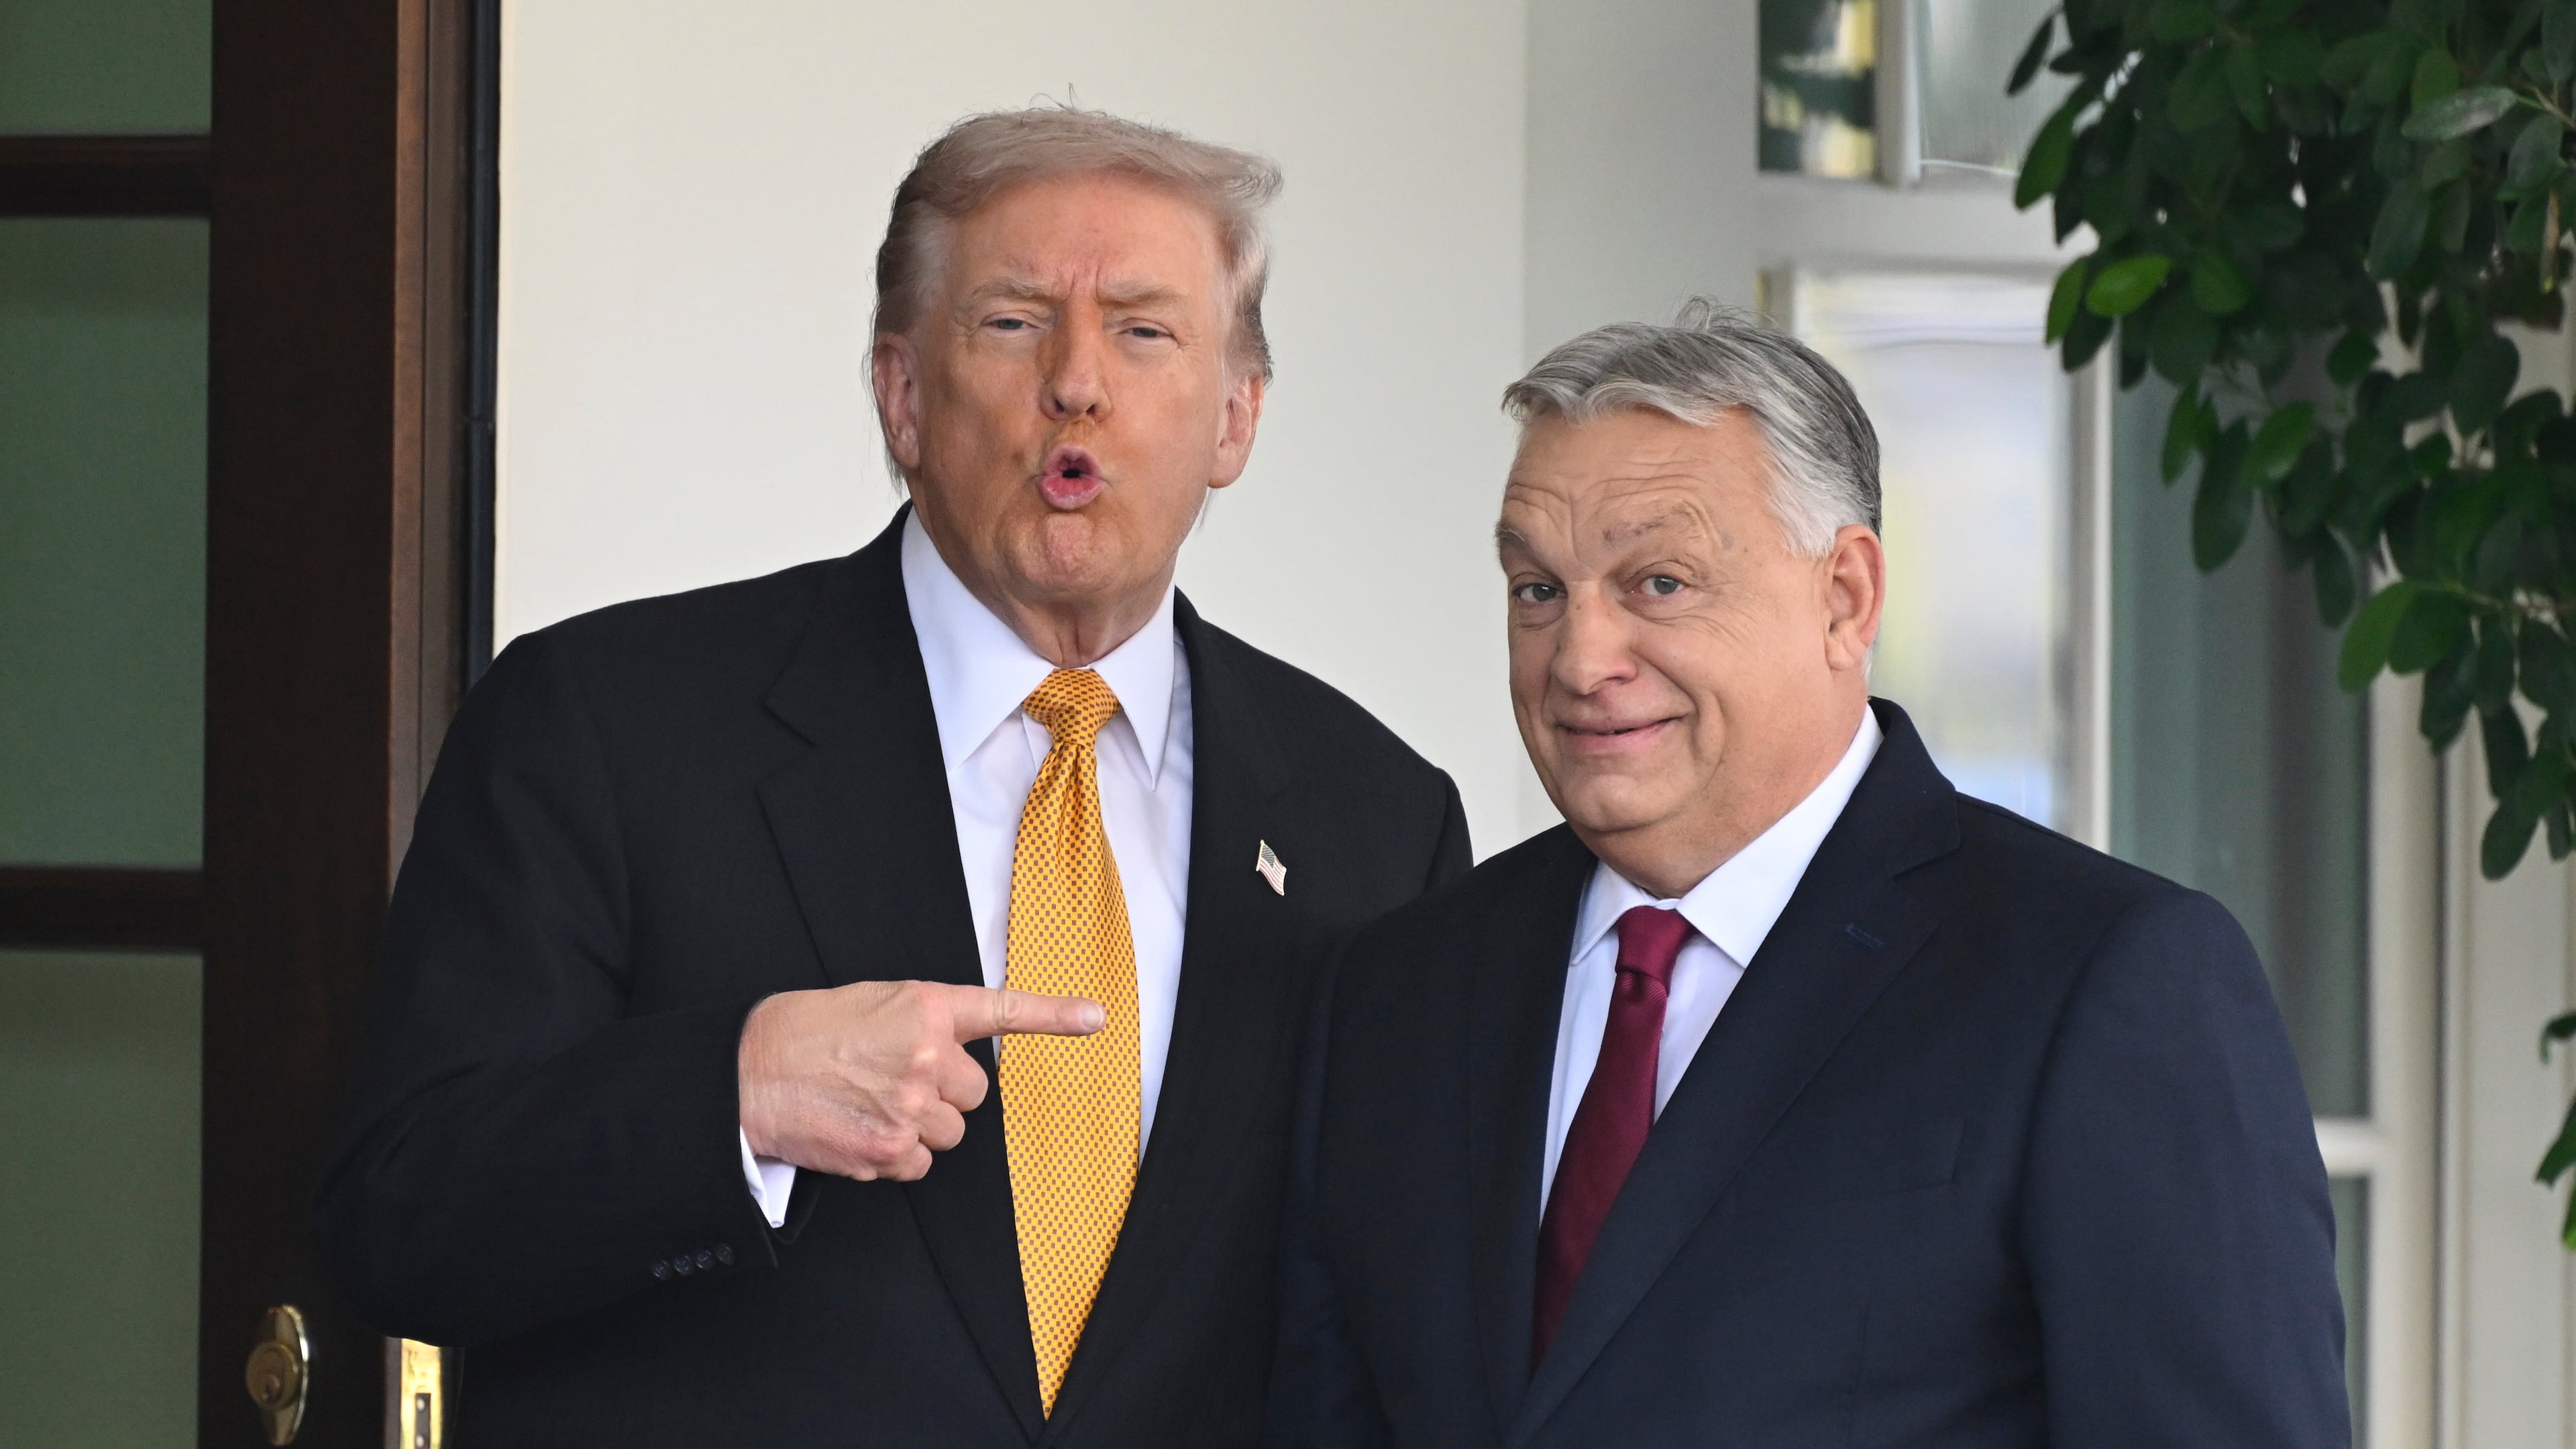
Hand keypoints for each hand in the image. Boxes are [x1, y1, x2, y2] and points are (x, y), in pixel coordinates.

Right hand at [737, 981, 1102, 1181]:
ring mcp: (911, 1106)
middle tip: (893, 1081)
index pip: (1003, 1010)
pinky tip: (860, 1131)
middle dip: (943, 1094)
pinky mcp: (890, 1149)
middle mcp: (928, 1056)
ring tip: (869, 1105)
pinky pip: (920, 1164)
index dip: (1055, 1015)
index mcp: (927, 1009)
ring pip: (949, 1133)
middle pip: (974, 1094)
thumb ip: (924, 1025)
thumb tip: (952, 1055)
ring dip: (920, 1127)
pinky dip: (895, 1156)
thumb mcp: (874, 1004)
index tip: (1096, 1017)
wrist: (749, 1072)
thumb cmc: (806, 1032)